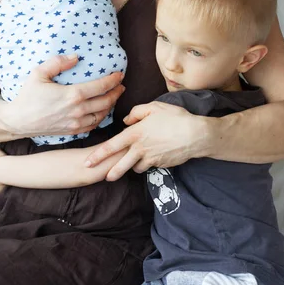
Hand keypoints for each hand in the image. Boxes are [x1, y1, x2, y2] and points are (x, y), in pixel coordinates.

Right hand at [0, 54, 124, 137]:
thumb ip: (57, 62)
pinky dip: (101, 118)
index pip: (101, 86)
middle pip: (106, 101)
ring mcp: (76, 123)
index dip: (113, 80)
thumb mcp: (38, 73)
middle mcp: (78, 110)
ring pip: (102, 115)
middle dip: (116, 92)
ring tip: (114, 97)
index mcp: (72, 95)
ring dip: (111, 105)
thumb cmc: (27, 96)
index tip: (119, 74)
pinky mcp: (72, 132)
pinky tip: (102, 112)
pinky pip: (93, 125)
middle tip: (121, 85)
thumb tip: (75, 57)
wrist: (17, 121)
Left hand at [85, 101, 204, 180]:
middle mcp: (140, 148)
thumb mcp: (154, 107)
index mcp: (135, 133)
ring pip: (135, 167)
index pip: (112, 146)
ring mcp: (150, 158)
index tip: (87, 162)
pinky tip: (150, 157)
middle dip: (110, 172)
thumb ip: (137, 112)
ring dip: (131, 166)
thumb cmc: (175, 118)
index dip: (98, 155)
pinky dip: (146, 163)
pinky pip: (149, 166)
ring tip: (131, 162)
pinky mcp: (160, 164)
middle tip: (103, 177)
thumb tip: (126, 120)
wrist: (195, 135)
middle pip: (120, 165)